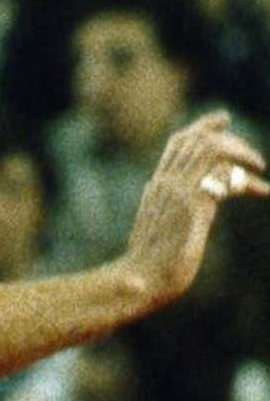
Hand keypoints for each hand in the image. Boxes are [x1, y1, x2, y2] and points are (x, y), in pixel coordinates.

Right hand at [124, 112, 267, 305]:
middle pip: (196, 139)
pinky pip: (222, 177)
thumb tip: (197, 204)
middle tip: (253, 156)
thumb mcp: (163, 228)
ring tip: (258, 168)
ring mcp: (178, 193)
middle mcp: (166, 183)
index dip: (202, 127)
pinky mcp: (193, 208)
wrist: (142, 279)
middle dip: (228, 137)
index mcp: (157, 185)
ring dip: (240, 153)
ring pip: (210, 150)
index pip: (178, 142)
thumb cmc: (152, 262)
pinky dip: (246, 180)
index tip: (223, 121)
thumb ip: (175, 209)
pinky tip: (262, 191)